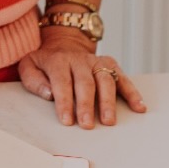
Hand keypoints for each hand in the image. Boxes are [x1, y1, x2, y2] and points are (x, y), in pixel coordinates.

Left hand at [18, 29, 145, 127]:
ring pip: (105, 80)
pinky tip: (139, 107)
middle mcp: (80, 60)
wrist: (64, 43)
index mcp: (58, 60)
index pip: (62, 82)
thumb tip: (49, 94)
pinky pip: (123, 78)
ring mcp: (96, 62)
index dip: (64, 102)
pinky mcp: (110, 64)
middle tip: (87, 124)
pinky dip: (132, 92)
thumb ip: (33, 80)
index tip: (67, 121)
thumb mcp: (29, 65)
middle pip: (85, 83)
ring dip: (108, 101)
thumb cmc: (45, 62)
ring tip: (109, 121)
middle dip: (86, 105)